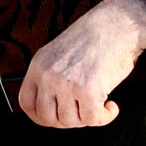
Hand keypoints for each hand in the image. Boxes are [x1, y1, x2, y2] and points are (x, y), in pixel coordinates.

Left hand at [18, 0, 145, 127]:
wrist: (118, 24)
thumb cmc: (95, 38)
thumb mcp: (60, 53)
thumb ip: (51, 76)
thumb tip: (53, 106)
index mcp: (39, 65)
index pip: (26, 103)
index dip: (40, 116)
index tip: (54, 118)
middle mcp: (49, 76)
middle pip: (47, 117)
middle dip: (66, 121)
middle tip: (81, 113)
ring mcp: (66, 84)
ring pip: (69, 121)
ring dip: (86, 119)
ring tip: (97, 105)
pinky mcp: (88, 91)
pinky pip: (92, 119)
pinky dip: (105, 117)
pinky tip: (111, 106)